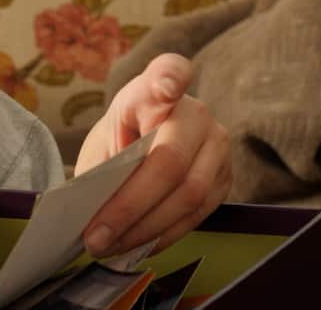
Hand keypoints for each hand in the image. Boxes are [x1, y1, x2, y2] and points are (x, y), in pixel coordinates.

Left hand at [75, 53, 230, 257]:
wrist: (148, 143)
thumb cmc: (121, 139)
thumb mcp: (105, 141)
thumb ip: (105, 165)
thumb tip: (93, 211)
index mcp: (155, 89)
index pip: (169, 73)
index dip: (169, 79)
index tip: (164, 87)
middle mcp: (195, 112)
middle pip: (170, 162)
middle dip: (130, 207)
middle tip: (95, 237)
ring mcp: (217, 144)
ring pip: (188, 195)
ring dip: (144, 230)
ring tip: (109, 247)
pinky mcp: (226, 177)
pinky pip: (198, 214)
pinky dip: (163, 235)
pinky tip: (137, 245)